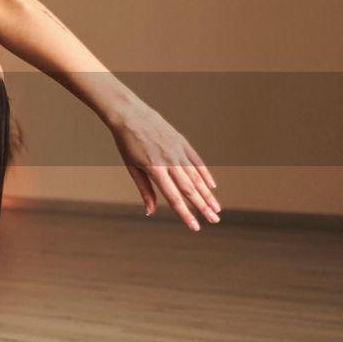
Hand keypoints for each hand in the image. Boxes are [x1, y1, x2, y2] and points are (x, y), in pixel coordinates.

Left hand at [110, 105, 219, 229]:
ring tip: (216, 208)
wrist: (129, 114)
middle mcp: (169, 160)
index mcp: (154, 169)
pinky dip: (205, 174)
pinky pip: (196, 161)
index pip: (173, 197)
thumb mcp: (132, 167)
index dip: (185, 214)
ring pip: (196, 176)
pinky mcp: (182, 142)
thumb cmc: (126, 143)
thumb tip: (150, 211)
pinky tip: (211, 186)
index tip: (195, 227)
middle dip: (203, 206)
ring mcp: (177, 150)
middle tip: (215, 220)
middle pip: (189, 188)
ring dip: (207, 193)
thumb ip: (144, 190)